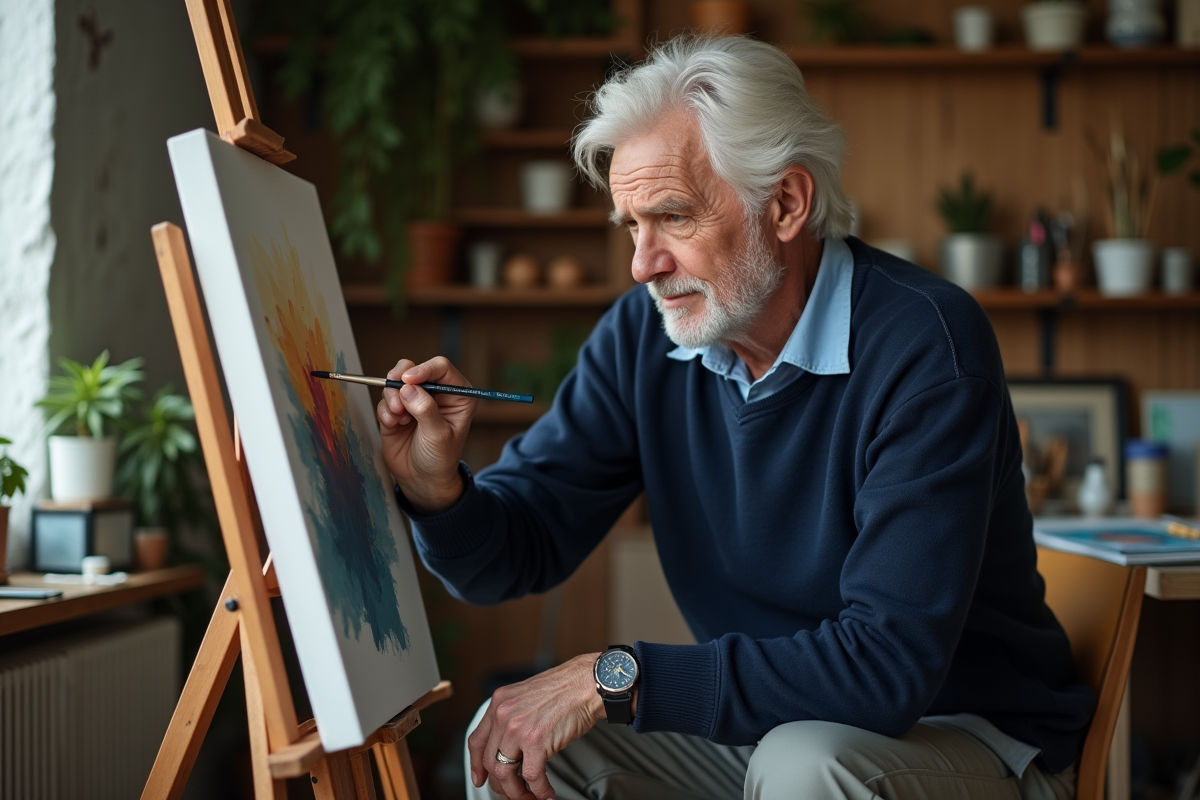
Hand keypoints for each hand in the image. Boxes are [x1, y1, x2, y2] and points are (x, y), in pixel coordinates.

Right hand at [376, 356, 475, 513]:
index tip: (409, 380)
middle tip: (396, 391)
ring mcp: (414, 400)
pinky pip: (384, 399)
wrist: (422, 480)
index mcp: (457, 394)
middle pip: (414, 368)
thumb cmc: (440, 459)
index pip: (441, 368)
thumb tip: (409, 389)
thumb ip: (426, 411)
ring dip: (393, 397)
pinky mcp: (396, 409)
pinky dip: (386, 410)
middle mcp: (435, 393)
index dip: (424, 369)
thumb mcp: (439, 436)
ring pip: (396, 382)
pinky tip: (394, 425)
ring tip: (399, 417)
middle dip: (401, 378)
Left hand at [468, 654, 604, 799]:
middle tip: (512, 793)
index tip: (480, 778)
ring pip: (505, 773)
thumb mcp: (527, 697)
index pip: (476, 741)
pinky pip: (531, 777)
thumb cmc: (566, 689)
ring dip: (517, 792)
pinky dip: (539, 791)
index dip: (476, 765)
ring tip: (529, 797)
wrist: (588, 683)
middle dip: (500, 785)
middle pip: (489, 762)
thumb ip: (514, 717)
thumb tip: (512, 747)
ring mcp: (518, 728)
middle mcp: (504, 714)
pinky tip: (547, 793)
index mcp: (499, 702)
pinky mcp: (536, 742)